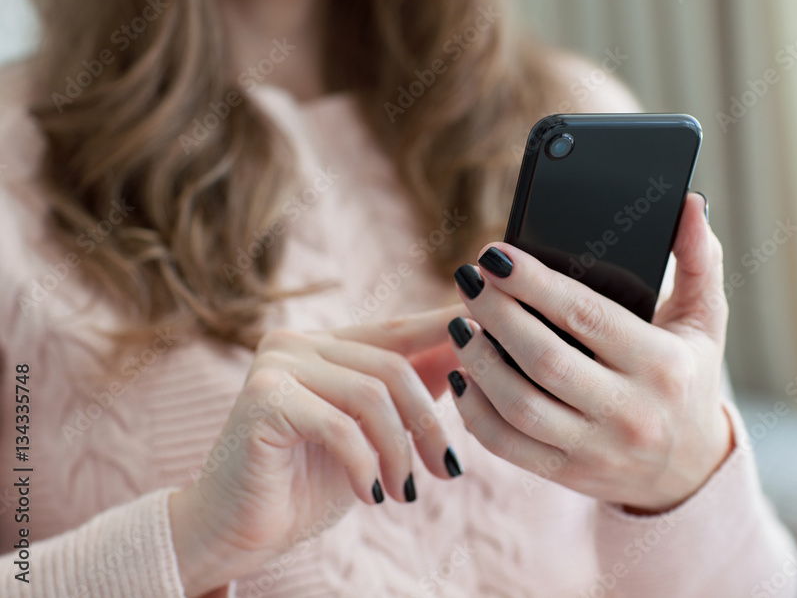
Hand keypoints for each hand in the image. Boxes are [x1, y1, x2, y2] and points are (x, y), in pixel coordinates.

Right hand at [169, 304, 464, 595]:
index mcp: (326, 345)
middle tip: (448, 471)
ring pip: (372, 395)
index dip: (447, 333)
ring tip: (405, 492)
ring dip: (399, 451)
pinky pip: (340, 426)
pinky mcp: (263, 397)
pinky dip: (364, 464)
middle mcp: (298, 342)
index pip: (400, 330)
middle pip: (393, 367)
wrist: (237, 531)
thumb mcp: (375, 434)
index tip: (494, 338)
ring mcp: (276, 363)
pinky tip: (370, 495)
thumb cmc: (306, 483)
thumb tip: (467, 350)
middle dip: (430, 424)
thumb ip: (411, 390)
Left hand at [446, 192, 732, 512]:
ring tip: (459, 322)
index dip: (534, 283)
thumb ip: (698, 260)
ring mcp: (597, 449)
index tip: (495, 254)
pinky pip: (508, 445)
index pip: (587, 316)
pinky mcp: (568, 474)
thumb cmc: (689, 378)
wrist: (690, 470)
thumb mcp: (705, 321)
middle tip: (468, 278)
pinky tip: (462, 375)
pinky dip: (475, 411)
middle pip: (544, 359)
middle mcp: (631, 412)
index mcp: (662, 365)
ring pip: (519, 406)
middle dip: (496, 314)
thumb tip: (689, 203)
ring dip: (479, 360)